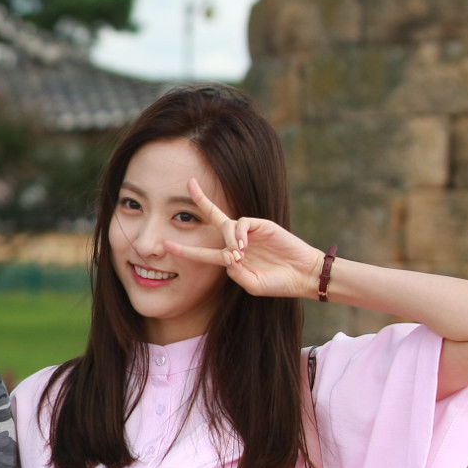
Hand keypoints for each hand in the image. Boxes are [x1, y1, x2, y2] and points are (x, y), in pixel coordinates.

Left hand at [161, 178, 327, 300]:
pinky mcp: (262, 225)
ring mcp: (249, 232)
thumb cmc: (277, 283)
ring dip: (228, 239)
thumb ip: (236, 274)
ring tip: (240, 254)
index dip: (185, 250)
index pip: (203, 252)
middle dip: (202, 199)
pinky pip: (242, 223)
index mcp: (231, 258)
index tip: (165, 245)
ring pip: (227, 225)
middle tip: (189, 182)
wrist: (302, 275)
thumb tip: (228, 256)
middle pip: (214, 218)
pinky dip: (238, 233)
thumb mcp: (252, 285)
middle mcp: (237, 242)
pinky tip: (243, 246)